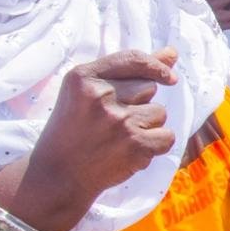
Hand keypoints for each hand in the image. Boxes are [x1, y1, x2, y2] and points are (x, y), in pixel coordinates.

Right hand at [30, 49, 181, 226]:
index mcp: (83, 77)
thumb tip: (171, 54)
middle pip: (149, 87)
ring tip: (117, 139)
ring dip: (146, 126)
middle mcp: (100, 95)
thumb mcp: (88, 93)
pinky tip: (130, 152)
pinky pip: (166, 136)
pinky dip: (154, 146)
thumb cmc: (75, 130)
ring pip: (159, 113)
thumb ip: (130, 71)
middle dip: (139, 103)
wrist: (58, 176)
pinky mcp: (135, 145)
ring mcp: (119, 121)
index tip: (168, 77)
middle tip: (110, 124)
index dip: (156, 66)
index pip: (133, 59)